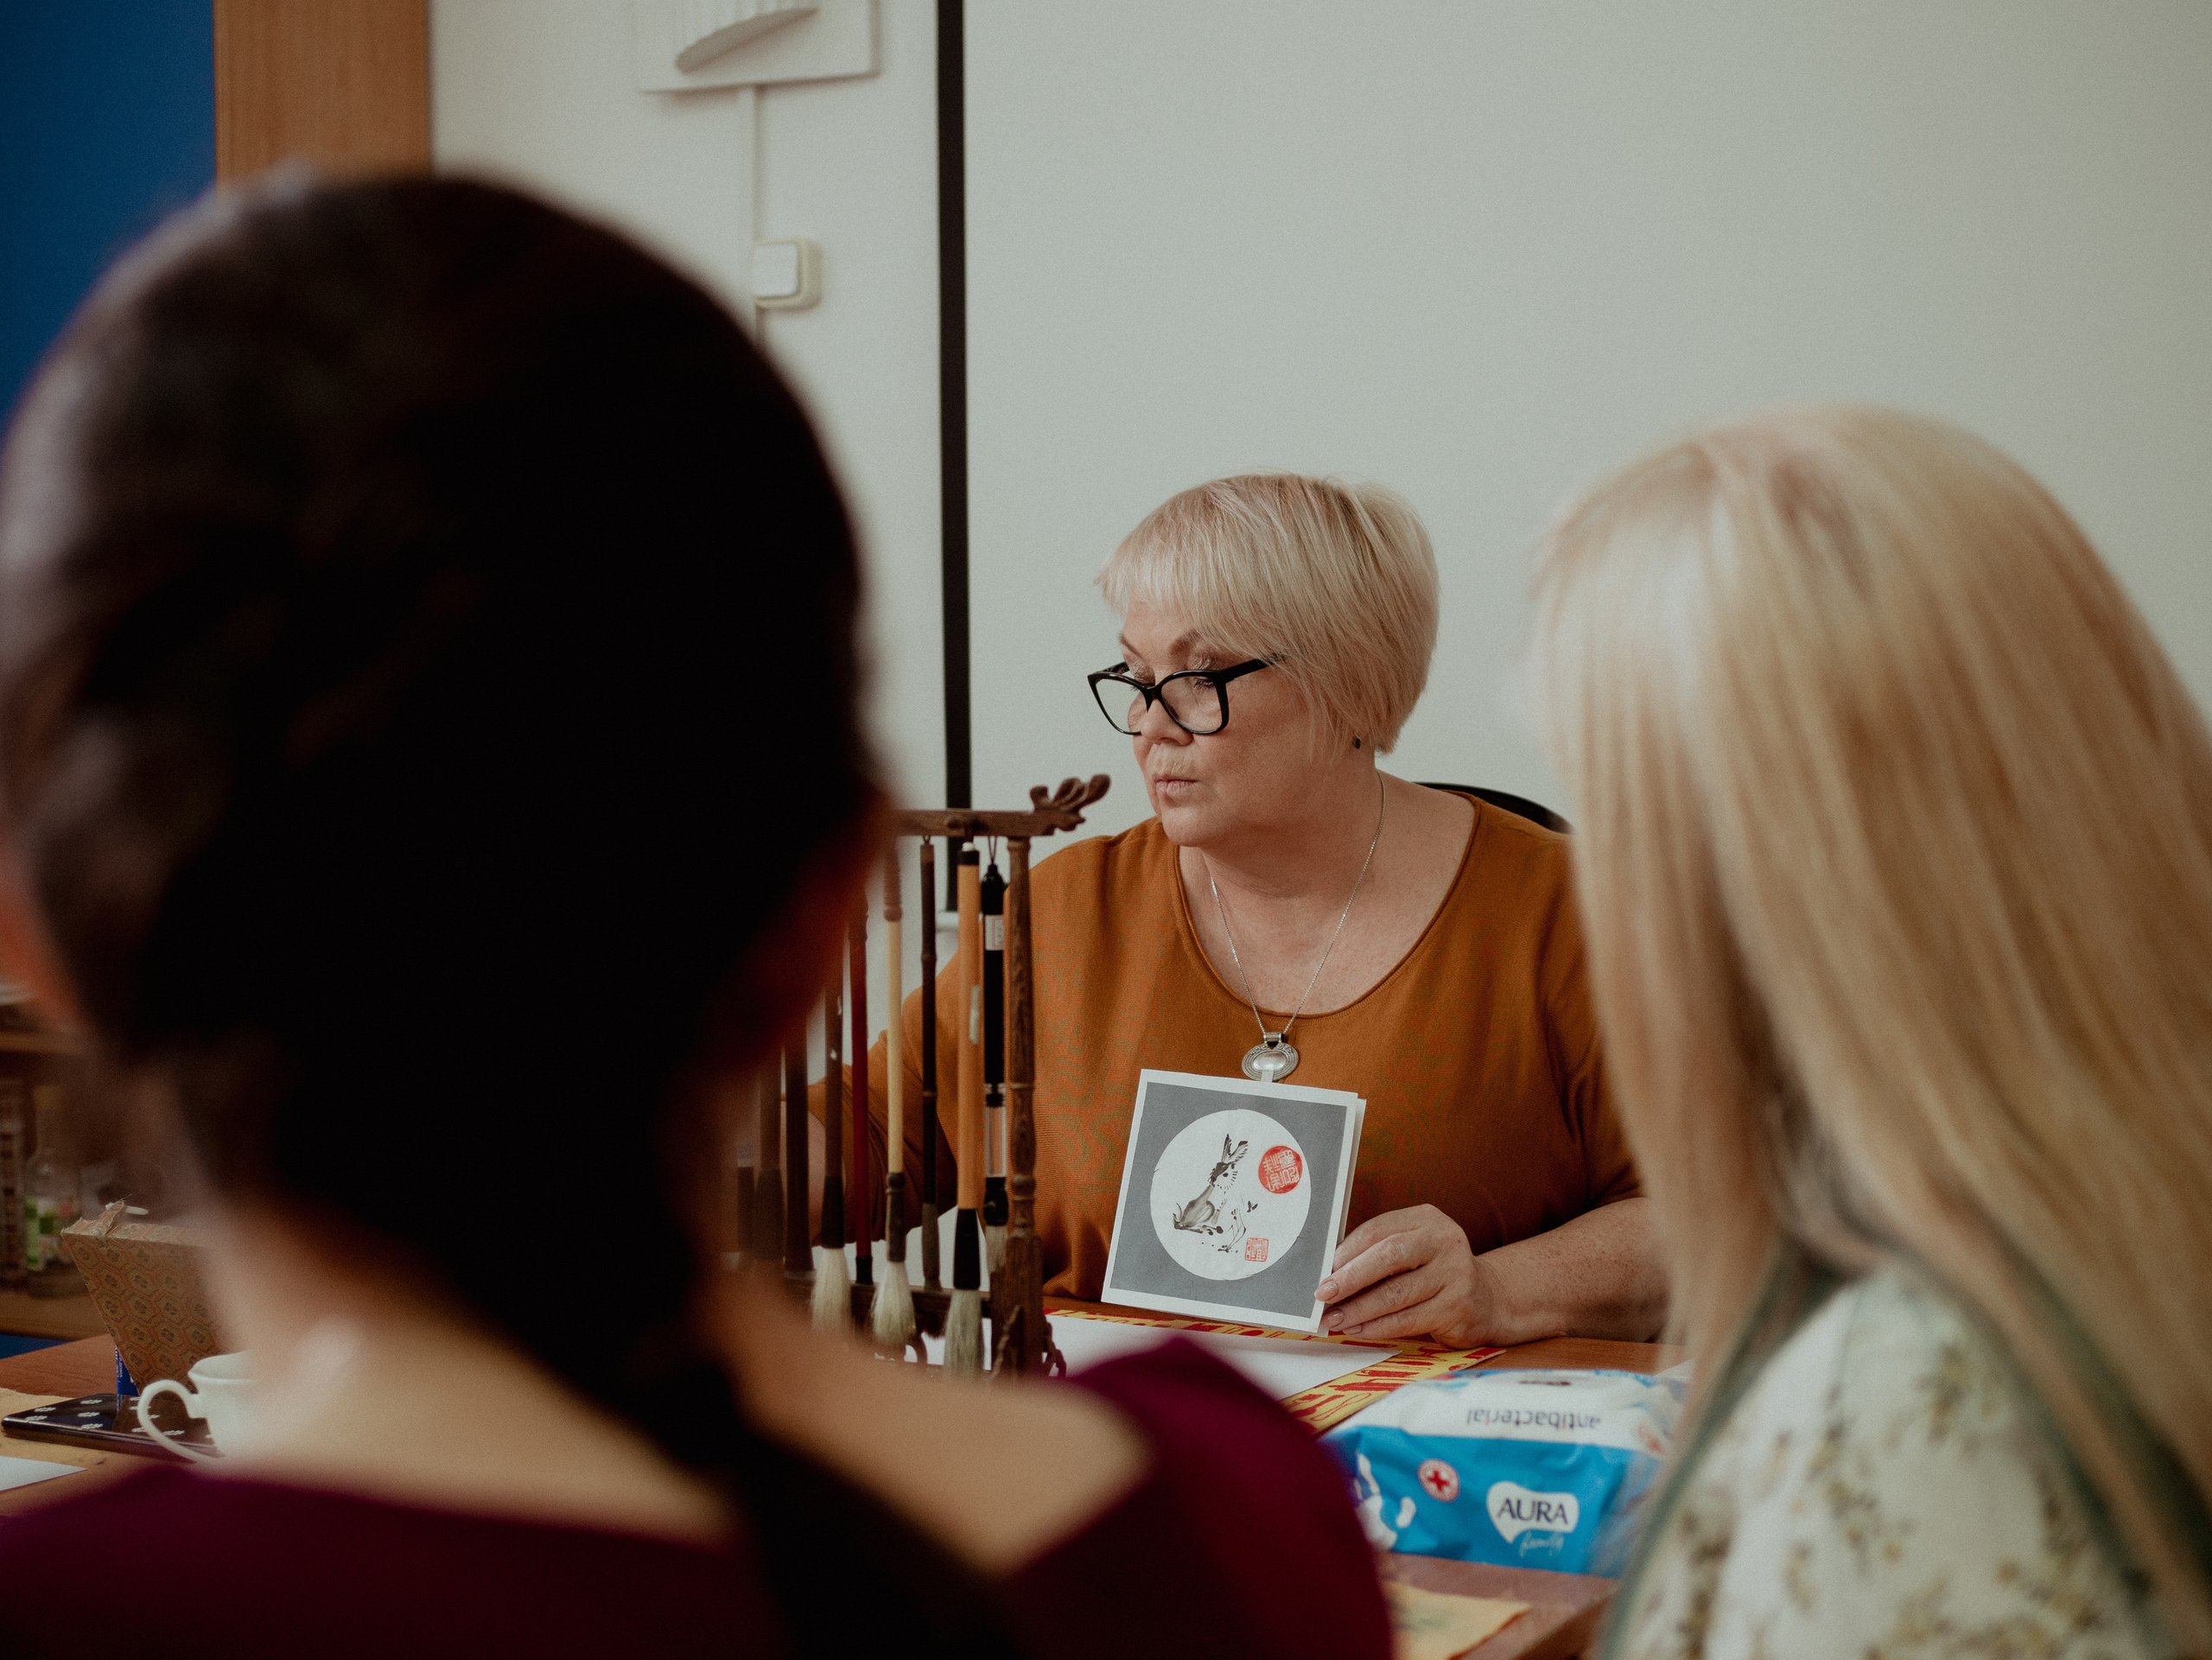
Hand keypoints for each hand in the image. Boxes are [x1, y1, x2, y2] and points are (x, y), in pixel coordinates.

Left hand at [1316, 1205, 1502, 1346]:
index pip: (1379, 1230)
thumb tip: (1330, 1273)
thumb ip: (1378, 1254)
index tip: (1323, 1270)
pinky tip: (1359, 1329)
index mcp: (1427, 1219)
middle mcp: (1445, 1241)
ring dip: (1359, 1309)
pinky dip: (1378, 1327)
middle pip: (1388, 1257)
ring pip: (1396, 1293)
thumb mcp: (1413, 1250)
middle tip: (1324, 1294)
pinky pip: (1408, 1319)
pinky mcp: (1458, 1307)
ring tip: (1335, 1318)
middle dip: (1350, 1278)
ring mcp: (1455, 1274)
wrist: (1487, 1300)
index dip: (1346, 1251)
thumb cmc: (1435, 1273)